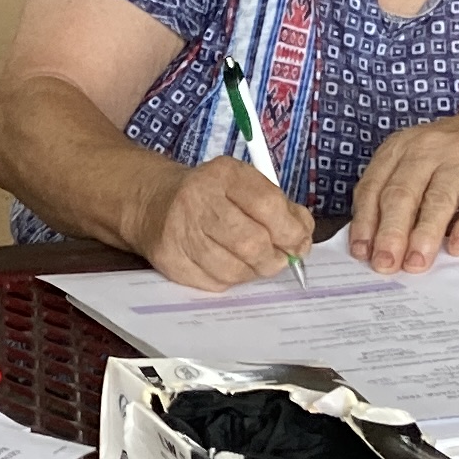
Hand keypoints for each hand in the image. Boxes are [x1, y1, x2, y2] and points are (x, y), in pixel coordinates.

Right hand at [132, 158, 318, 290]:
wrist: (155, 202)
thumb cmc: (213, 196)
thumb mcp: (246, 186)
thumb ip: (281, 208)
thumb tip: (303, 239)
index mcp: (224, 175)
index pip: (268, 205)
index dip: (291, 230)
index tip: (299, 241)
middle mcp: (198, 199)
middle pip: (251, 243)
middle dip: (274, 258)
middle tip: (279, 259)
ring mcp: (180, 230)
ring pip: (233, 269)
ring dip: (252, 271)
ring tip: (253, 262)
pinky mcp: (170, 259)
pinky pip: (213, 283)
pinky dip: (229, 279)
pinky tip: (227, 264)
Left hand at [346, 106, 458, 273]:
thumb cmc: (457, 154)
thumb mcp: (420, 162)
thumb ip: (400, 194)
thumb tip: (378, 243)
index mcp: (400, 148)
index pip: (373, 186)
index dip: (365, 221)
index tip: (362, 252)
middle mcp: (427, 148)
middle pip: (402, 194)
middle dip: (390, 233)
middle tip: (385, 263)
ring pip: (438, 198)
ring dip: (424, 234)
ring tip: (417, 262)